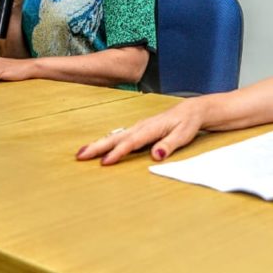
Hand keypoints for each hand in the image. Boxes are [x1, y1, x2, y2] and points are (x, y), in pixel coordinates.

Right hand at [75, 98, 206, 164]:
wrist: (192, 110)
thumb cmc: (188, 123)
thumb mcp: (184, 134)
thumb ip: (169, 145)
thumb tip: (155, 155)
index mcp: (151, 128)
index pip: (131, 142)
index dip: (118, 153)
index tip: (105, 162)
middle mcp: (141, 126)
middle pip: (116, 138)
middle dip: (97, 147)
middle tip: (80, 156)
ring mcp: (139, 127)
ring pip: (115, 137)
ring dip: (98, 144)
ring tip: (82, 153)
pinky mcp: (139, 130)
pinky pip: (119, 137)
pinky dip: (107, 142)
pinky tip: (99, 147)